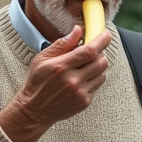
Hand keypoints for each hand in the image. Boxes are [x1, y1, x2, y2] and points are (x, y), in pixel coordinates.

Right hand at [0, 25, 110, 141]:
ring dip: (98, 66)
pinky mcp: (85, 102)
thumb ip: (63, 44)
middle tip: (93, 51)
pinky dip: (94, 78)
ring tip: (85, 66)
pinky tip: (82, 79)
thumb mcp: (42, 59)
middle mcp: (73, 80)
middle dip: (100, 53)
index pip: (89, 51)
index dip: (101, 41)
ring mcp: (80, 92)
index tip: (106, 34)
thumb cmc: (38, 82)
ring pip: (102, 73)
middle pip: (101, 62)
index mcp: (62, 66)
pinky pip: (98, 85)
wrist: (35, 110)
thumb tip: (78, 31)